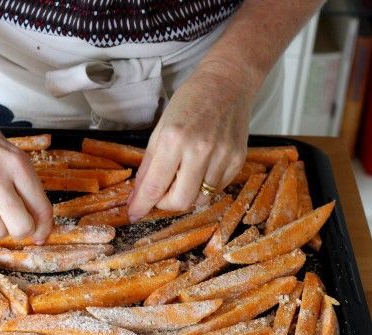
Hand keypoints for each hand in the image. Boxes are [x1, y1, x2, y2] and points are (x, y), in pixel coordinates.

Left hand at [127, 64, 254, 221]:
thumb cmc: (189, 102)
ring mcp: (222, 156)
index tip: (133, 214)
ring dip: (186, 195)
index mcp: (174, 139)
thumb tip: (137, 195)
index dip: (142, 205)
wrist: (227, 84)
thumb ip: (148, 165)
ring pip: (200, 199)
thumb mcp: (160, 129)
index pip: (154, 186)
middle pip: (180, 201)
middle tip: (160, 193)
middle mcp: (200, 150)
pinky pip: (216, 189)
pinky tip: (200, 168)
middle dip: (165, 204)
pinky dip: (203, 186)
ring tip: (182, 176)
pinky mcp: (237, 160)